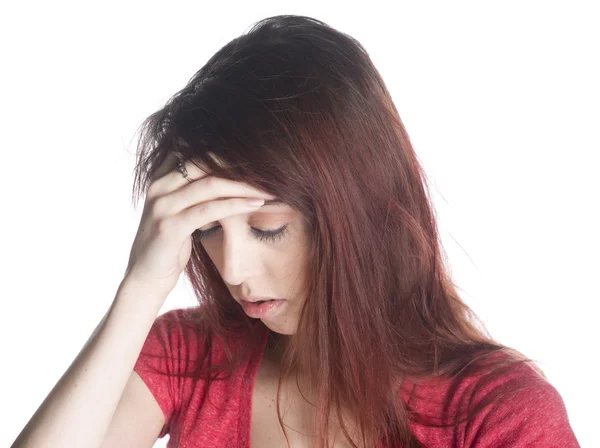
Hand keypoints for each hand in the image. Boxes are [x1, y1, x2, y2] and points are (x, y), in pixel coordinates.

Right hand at [123, 152, 275, 295]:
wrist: (145, 279)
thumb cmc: (168, 246)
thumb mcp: (180, 212)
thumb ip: (195, 192)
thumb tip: (228, 177)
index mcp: (160, 177)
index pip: (196, 151)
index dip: (227, 151)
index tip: (256, 158)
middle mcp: (158, 186)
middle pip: (205, 162)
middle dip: (240, 166)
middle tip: (268, 171)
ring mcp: (162, 205)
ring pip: (211, 184)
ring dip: (244, 185)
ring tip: (268, 189)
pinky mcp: (170, 226)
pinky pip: (209, 209)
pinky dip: (236, 205)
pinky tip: (255, 204)